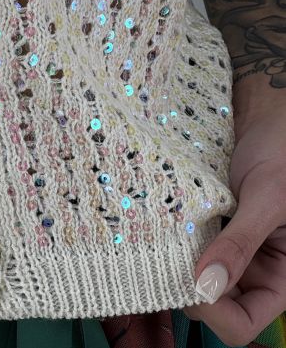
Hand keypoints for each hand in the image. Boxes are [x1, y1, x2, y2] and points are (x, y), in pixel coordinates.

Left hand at [183, 109, 285, 346]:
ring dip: (176, 262)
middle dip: (188, 286)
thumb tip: (206, 284)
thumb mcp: (266, 198)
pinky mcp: (208, 228)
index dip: (215, 310)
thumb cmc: (279, 152)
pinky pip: (185, 247)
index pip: (243, 322)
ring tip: (164, 234)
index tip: (190, 278)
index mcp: (279, 277)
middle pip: (213, 305)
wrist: (265, 116)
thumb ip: (241, 242)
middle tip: (166, 253)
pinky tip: (164, 221)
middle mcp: (253, 271)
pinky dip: (173, 240)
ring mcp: (228, 251)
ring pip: (193, 276)